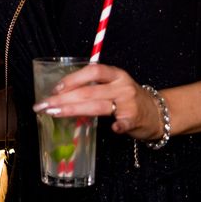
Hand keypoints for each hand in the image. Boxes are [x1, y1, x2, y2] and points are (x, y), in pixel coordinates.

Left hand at [33, 62, 164, 141]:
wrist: (158, 113)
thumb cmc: (127, 99)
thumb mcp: (112, 86)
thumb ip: (92, 87)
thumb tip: (59, 93)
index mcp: (115, 74)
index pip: (92, 72)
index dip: (72, 79)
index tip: (54, 88)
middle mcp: (121, 86)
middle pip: (89, 91)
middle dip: (62, 98)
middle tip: (43, 105)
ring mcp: (129, 103)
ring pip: (98, 106)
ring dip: (73, 110)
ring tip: (54, 114)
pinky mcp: (135, 119)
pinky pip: (123, 123)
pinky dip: (116, 127)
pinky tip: (111, 130)